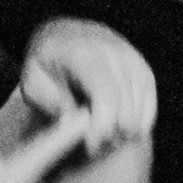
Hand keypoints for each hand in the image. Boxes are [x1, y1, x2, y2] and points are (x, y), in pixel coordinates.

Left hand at [18, 17, 156, 153]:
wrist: (65, 36)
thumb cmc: (46, 64)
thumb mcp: (33, 81)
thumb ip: (50, 102)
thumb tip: (73, 123)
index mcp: (83, 54)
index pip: (105, 94)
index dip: (102, 126)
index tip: (90, 146)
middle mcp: (115, 53)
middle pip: (125, 109)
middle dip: (110, 136)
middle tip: (91, 146)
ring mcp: (133, 61)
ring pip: (139, 112)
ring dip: (122, 133)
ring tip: (99, 136)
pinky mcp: (144, 71)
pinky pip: (148, 108)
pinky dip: (135, 125)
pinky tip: (116, 130)